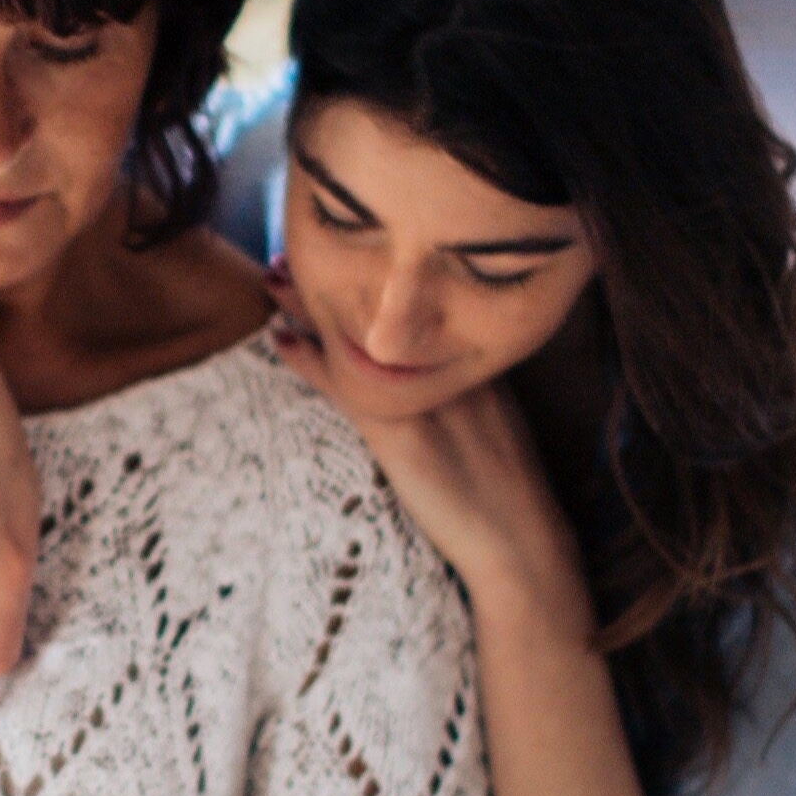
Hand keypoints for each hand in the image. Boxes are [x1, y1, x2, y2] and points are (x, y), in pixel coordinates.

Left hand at [262, 260, 579, 608]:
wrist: (522, 547)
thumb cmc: (506, 496)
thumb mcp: (492, 427)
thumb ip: (460, 394)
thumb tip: (419, 381)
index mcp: (476, 361)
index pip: (420, 305)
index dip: (376, 279)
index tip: (342, 251)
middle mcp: (451, 368)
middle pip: (389, 311)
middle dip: (340, 276)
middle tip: (292, 249)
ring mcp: (425, 398)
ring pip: (363, 339)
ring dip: (313, 305)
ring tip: (273, 276)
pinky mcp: (402, 435)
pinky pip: (349, 385)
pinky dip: (311, 361)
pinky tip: (280, 340)